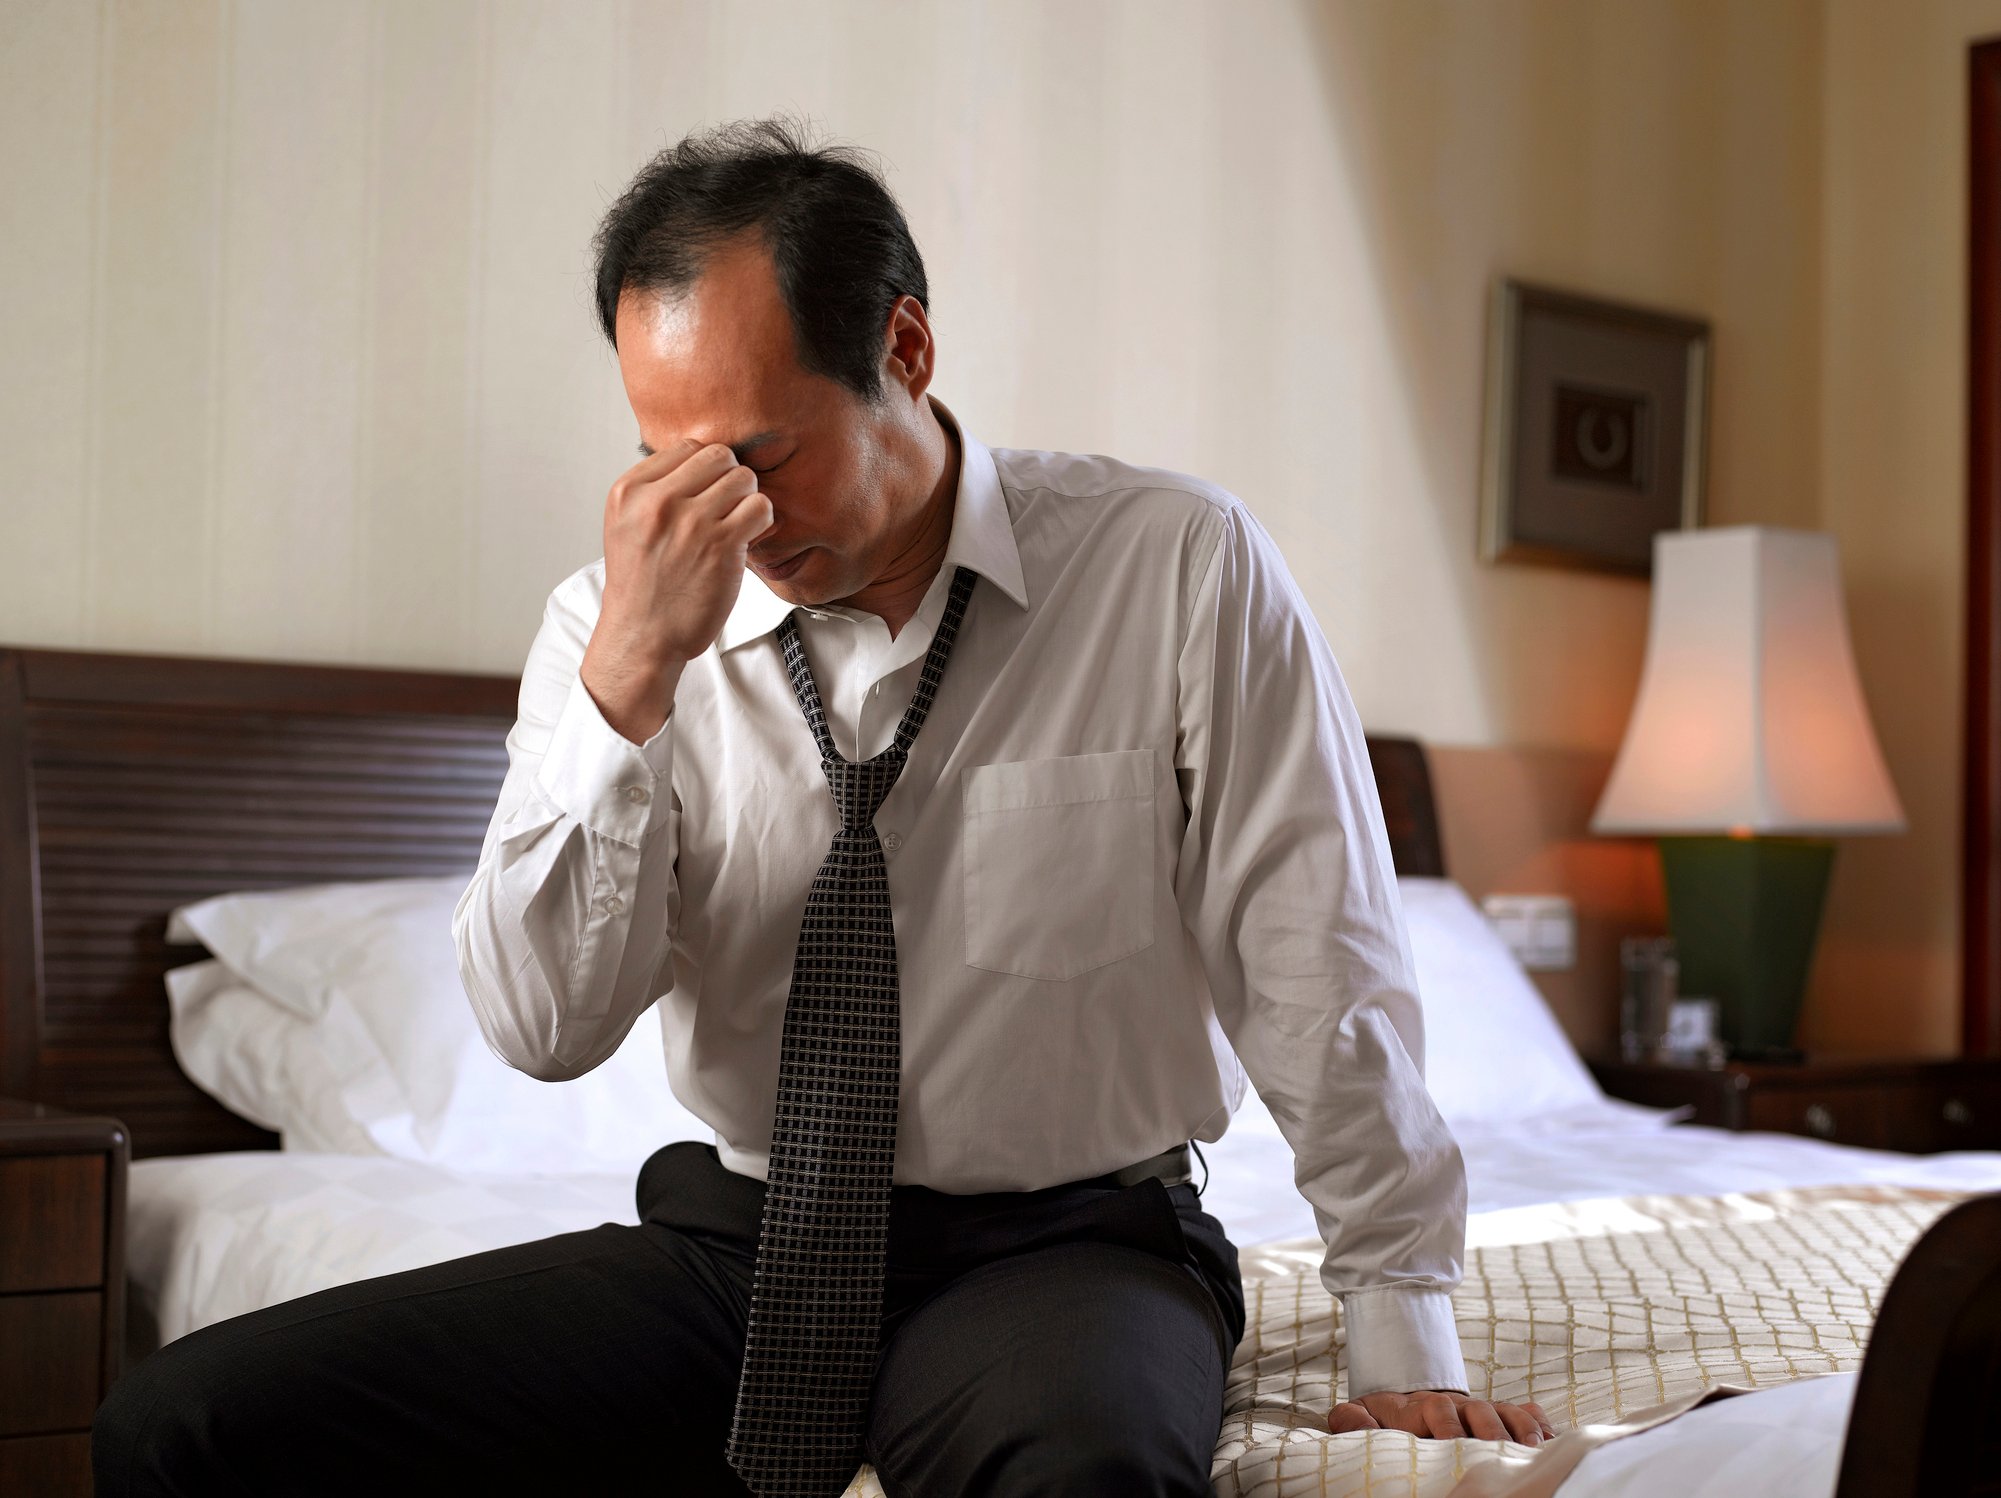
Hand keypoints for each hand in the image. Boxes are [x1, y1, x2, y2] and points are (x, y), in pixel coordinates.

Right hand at [581, 439, 773, 742]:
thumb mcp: (626, 526)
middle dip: (729, 478)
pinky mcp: (721, 544)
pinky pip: (760, 507)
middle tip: (727, 508)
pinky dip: (761, 519)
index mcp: (629, 491)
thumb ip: (654, 490)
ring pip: (743, 477)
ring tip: (736, 524)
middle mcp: (658, 501)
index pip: (686, 448)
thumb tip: (700, 459)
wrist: (643, 636)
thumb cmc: (641, 585)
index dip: (705, 470)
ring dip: (747, 499)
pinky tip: (748, 537)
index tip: (706, 495)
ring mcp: (691, 521)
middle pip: (718, 455)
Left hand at [1328, 1389, 1555, 1445]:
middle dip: (1490, 1431)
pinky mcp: (1506, 1415)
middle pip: (1480, 1410)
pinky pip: (1528, 1414)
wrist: (1414, 1400)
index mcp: (1427, 1407)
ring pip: (1509, 1412)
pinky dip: (1540, 1425)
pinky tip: (1550, 1444)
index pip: (1439, 1410)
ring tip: (1531, 1452)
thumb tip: (1344, 1415)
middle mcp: (1461, 1406)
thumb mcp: (1370, 1417)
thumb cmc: (1393, 1421)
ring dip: (1521, 1430)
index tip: (1453, 1446)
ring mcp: (1486, 1409)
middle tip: (1497, 1452)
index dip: (1447, 1428)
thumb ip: (1354, 1419)